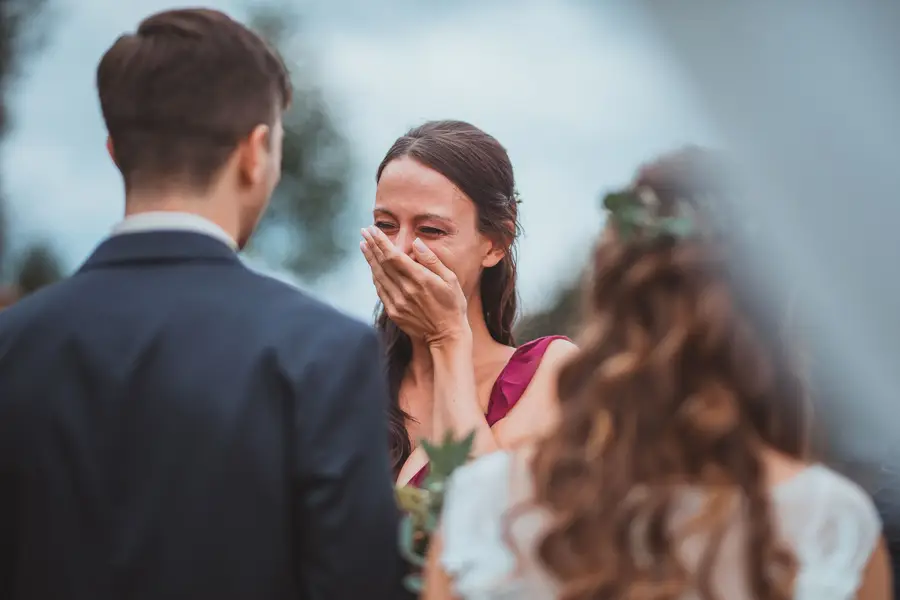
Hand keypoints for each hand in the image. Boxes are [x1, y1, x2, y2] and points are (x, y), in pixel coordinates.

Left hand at [360, 226, 468, 345]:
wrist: (447, 336)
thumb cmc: (452, 305)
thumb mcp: (450, 279)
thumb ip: (432, 260)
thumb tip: (416, 242)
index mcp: (420, 279)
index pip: (393, 256)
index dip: (381, 242)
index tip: (373, 230)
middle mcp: (406, 289)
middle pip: (382, 263)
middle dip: (372, 246)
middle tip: (364, 232)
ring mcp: (398, 302)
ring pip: (378, 276)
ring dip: (370, 259)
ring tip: (364, 245)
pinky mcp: (394, 312)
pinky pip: (380, 290)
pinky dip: (374, 276)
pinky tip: (372, 267)